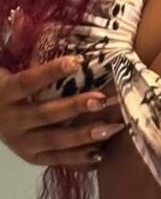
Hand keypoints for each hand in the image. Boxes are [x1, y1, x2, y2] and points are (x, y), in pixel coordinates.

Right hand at [0, 55, 123, 169]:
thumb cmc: (9, 90)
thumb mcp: (10, 74)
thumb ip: (27, 63)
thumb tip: (51, 39)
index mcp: (4, 94)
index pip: (27, 82)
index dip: (51, 72)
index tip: (78, 62)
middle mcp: (11, 121)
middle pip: (46, 114)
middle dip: (76, 107)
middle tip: (102, 99)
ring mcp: (21, 143)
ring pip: (55, 140)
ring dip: (85, 134)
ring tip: (112, 128)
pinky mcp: (32, 158)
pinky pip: (57, 159)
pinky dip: (79, 157)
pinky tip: (101, 153)